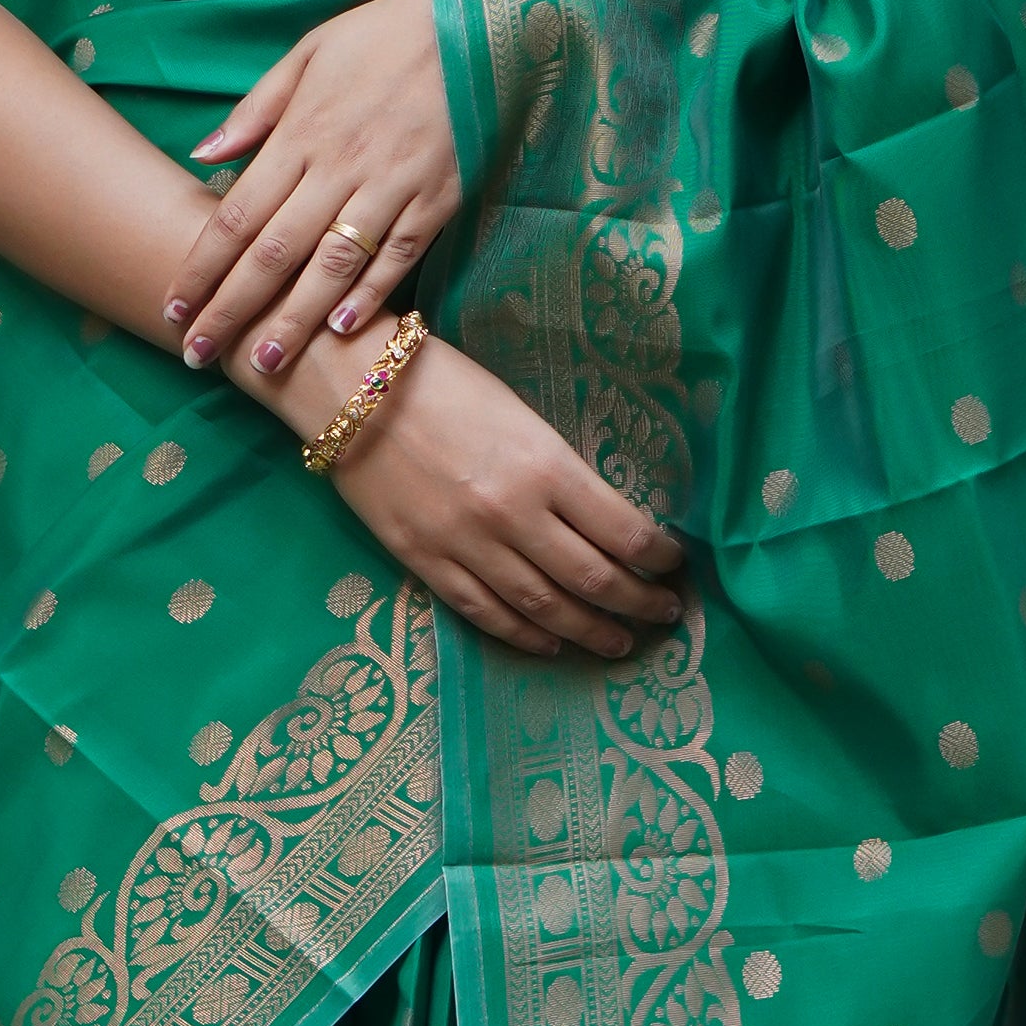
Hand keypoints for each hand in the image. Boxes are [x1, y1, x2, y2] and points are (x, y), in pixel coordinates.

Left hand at [167, 0, 461, 384]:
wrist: (476, 21)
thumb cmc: (383, 35)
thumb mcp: (309, 51)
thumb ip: (256, 109)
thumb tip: (203, 154)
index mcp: (302, 133)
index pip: (238, 214)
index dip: (203, 267)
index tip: (174, 309)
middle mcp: (340, 167)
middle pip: (275, 252)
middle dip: (232, 308)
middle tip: (198, 354)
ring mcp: (391, 186)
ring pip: (332, 265)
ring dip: (294, 319)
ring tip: (263, 363)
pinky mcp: (437, 198)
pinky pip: (398, 255)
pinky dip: (371, 294)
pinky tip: (342, 329)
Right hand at [307, 327, 684, 663]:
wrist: (350, 389)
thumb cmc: (443, 382)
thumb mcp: (520, 413)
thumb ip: (559, 468)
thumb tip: (606, 514)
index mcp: (544, 466)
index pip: (624, 531)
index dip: (659, 557)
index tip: (675, 562)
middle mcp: (511, 514)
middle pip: (593, 579)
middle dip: (639, 603)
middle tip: (665, 614)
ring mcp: (465, 545)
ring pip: (544, 607)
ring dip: (590, 631)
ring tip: (620, 642)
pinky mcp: (425, 562)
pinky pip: (485, 613)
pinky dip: (524, 635)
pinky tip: (550, 642)